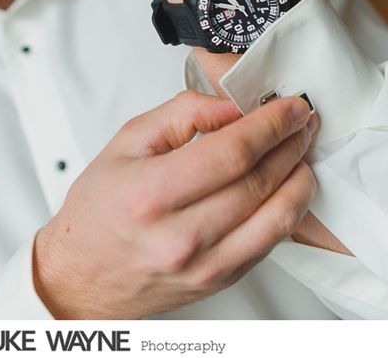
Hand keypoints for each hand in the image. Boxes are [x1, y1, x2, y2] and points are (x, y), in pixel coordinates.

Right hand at [33, 91, 317, 318]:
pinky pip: (270, 243)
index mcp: (152, 194)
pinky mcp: (219, 281)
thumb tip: (232, 106)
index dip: (270, 125)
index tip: (290, 106)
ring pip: (276, 217)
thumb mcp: (127, 142)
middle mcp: (179, 237)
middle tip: (302, 120)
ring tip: (302, 150)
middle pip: (259, 182)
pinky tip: (289, 185)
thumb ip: (181, 114)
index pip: (231, 153)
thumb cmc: (100, 210)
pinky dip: (289, 210)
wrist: (84, 275)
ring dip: (300, 177)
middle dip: (290, 144)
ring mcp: (203, 265)